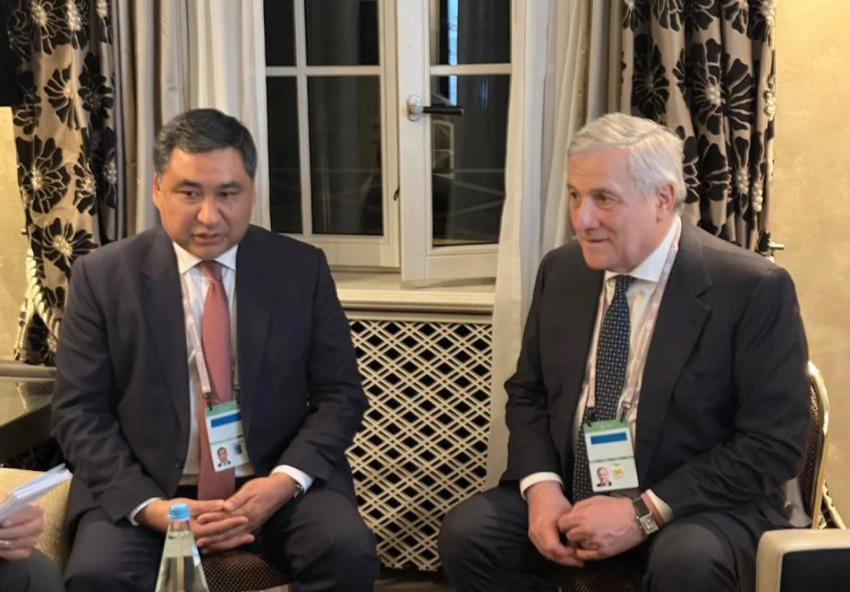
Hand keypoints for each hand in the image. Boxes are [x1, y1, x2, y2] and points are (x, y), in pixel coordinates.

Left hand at [0, 500, 43, 560]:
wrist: (4, 525)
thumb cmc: (5, 513)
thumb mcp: (4, 506)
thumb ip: (4, 508)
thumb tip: (2, 516)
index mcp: (35, 509)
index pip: (33, 511)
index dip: (19, 518)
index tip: (3, 523)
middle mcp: (38, 523)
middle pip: (28, 529)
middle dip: (9, 533)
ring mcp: (34, 538)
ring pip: (23, 543)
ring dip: (6, 543)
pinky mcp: (28, 550)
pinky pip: (20, 554)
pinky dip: (7, 553)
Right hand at [137, 498, 252, 553]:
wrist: (155, 516)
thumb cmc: (171, 509)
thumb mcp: (189, 504)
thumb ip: (207, 506)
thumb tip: (223, 505)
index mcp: (195, 529)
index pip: (218, 527)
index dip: (232, 523)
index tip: (244, 518)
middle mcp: (196, 539)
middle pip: (220, 540)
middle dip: (236, 538)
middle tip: (252, 535)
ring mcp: (196, 542)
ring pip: (217, 544)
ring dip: (232, 542)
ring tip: (247, 538)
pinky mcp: (196, 540)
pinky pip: (212, 543)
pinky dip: (223, 541)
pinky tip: (233, 538)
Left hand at [197, 474, 296, 550]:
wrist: (281, 490)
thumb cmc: (265, 486)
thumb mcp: (251, 489)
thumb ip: (237, 499)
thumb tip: (225, 507)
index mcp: (247, 511)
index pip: (226, 517)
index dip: (212, 519)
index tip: (199, 521)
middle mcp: (249, 522)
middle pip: (228, 532)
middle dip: (213, 538)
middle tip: (198, 542)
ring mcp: (251, 526)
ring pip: (233, 538)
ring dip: (219, 543)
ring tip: (205, 547)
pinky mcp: (253, 526)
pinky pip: (238, 537)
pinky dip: (228, 542)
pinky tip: (220, 545)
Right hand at [526, 482, 583, 567]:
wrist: (540, 492)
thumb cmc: (555, 501)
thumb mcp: (567, 515)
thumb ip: (572, 531)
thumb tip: (577, 546)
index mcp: (544, 527)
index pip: (554, 549)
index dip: (567, 555)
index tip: (579, 556)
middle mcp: (536, 533)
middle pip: (550, 554)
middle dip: (565, 560)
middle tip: (578, 562)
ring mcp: (533, 535)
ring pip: (546, 554)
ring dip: (560, 558)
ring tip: (573, 559)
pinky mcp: (533, 535)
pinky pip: (543, 549)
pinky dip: (554, 553)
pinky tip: (564, 552)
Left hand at [558, 496, 643, 560]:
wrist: (636, 518)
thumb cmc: (616, 507)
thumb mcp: (595, 500)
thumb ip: (579, 507)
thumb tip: (570, 514)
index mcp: (583, 516)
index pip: (562, 524)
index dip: (564, 524)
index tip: (567, 524)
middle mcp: (586, 531)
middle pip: (568, 536)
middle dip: (571, 533)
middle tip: (577, 530)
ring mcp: (594, 543)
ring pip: (577, 546)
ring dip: (579, 542)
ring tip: (586, 536)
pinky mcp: (603, 552)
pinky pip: (585, 556)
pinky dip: (583, 552)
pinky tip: (587, 546)